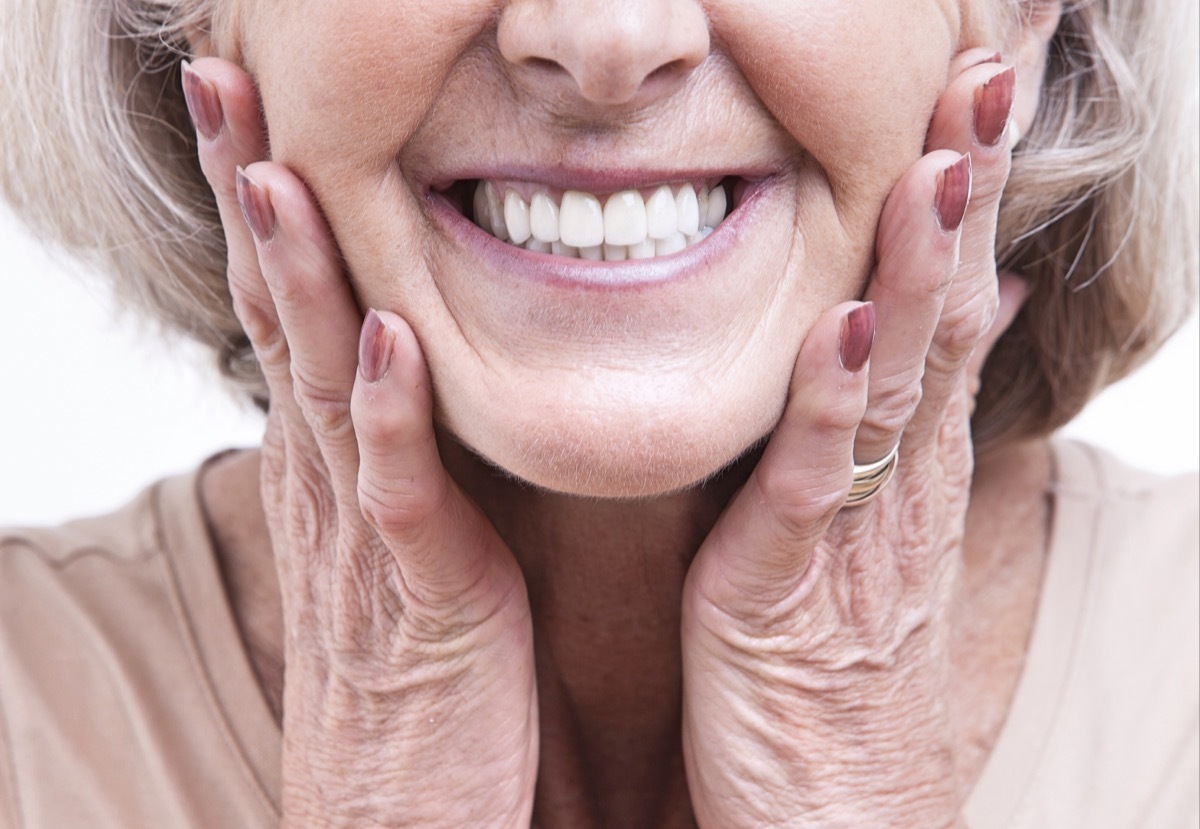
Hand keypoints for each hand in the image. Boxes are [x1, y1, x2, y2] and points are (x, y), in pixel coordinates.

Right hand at [182, 58, 537, 827]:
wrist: (402, 810)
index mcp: (334, 464)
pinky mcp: (420, 599)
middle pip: (278, 318)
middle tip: (226, 85)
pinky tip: (383, 338)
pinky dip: (387, 416)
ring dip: (298, 278)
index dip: (266, 208)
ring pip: (320, 385)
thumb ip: (395, 452)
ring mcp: (366, 538)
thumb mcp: (397, 537)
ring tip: (278, 172)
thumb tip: (397, 365)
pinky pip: (398, 495)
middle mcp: (330, 484)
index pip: (286, 311)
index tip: (255, 110)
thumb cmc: (416, 671)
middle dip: (252, 198)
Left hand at [681, 51, 1022, 827]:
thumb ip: (898, 423)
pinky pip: (817, 482)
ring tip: (942, 160)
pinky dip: (835, 399)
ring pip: (897, 379)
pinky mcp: (792, 587)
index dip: (961, 193)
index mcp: (902, 460)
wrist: (830, 816)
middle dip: (962, 192)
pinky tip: (851, 321)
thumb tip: (956, 317)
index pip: (944, 300)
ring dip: (922, 266)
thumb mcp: (873, 529)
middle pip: (940, 313)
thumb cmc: (835, 667)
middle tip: (987, 71)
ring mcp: (854, 531)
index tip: (974, 87)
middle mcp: (895, 480)